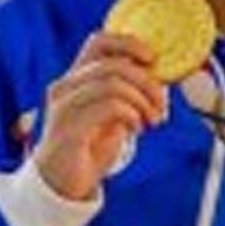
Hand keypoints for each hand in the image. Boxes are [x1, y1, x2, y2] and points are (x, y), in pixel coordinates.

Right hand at [31, 32, 165, 199]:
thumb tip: (159, 77)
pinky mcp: (68, 129)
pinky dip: (132, 114)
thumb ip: (128, 93)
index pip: (99, 42)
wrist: (63, 184)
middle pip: (114, 65)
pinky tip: (136, 128)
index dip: (129, 43)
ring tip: (152, 120)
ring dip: (142, 101)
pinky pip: (108, 107)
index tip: (153, 59)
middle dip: (148, 83)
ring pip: (112, 84)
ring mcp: (63, 107)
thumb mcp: (114, 114)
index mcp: (76, 78)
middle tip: (161, 105)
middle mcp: (65, 87)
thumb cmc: (89, 146)